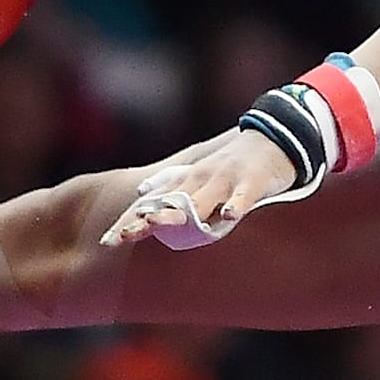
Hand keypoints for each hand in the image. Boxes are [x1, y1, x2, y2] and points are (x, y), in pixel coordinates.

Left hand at [101, 126, 298, 247]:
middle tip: (124, 236)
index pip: (152, 203)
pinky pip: (243, 196)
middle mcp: (200, 180)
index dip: (130, 221)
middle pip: (169, 203)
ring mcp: (225, 179)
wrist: (272, 138)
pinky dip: (236, 205)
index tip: (107, 241)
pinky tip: (229, 217)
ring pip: (202, 199)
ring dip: (182, 212)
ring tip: (159, 223)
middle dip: (146, 219)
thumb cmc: (233, 165)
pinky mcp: (252, 181)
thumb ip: (173, 187)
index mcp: (186, 182)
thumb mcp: (199, 176)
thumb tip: (142, 193)